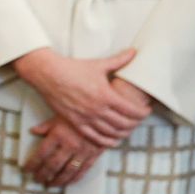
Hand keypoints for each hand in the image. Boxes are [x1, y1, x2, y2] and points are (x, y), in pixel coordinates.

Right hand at [13, 48, 150, 146]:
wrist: (48, 73)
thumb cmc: (73, 68)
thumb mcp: (98, 64)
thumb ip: (119, 60)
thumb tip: (134, 51)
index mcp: (105, 95)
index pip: (132, 111)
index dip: (143, 113)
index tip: (147, 110)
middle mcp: (97, 109)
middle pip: (124, 124)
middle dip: (135, 124)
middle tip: (139, 120)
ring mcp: (85, 117)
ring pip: (111, 133)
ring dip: (123, 134)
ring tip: (128, 130)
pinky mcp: (74, 122)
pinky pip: (94, 137)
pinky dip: (106, 141)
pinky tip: (112, 140)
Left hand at [24, 116, 105, 186]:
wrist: (103, 116)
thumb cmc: (78, 115)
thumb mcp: (59, 117)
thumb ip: (45, 126)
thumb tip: (32, 131)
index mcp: (58, 135)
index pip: (41, 154)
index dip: (32, 164)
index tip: (26, 169)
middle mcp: (69, 145)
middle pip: (53, 165)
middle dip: (43, 174)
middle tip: (37, 179)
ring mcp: (82, 152)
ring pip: (67, 171)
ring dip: (57, 180)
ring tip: (50, 184)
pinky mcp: (93, 156)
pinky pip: (82, 171)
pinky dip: (74, 179)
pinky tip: (67, 183)